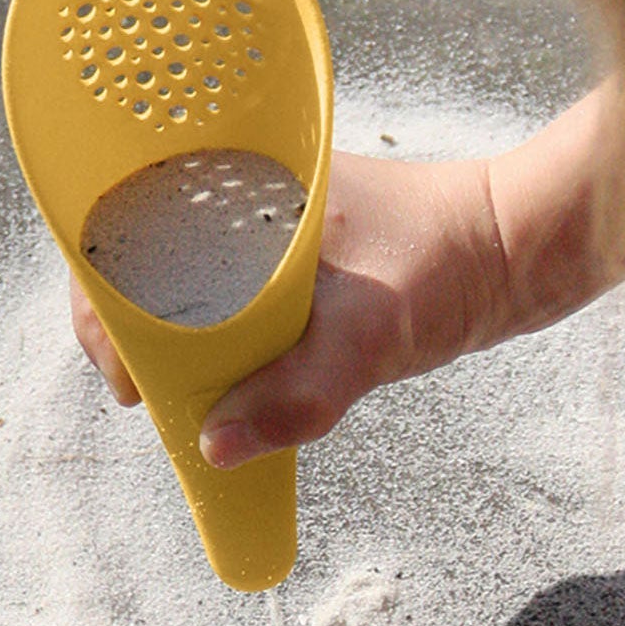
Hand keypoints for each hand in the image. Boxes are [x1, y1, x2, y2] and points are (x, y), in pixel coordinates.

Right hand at [69, 83, 624, 468]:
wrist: (520, 248)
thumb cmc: (451, 262)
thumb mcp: (370, 338)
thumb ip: (297, 393)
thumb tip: (216, 447)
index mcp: (236, 178)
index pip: (122, 230)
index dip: (104, 306)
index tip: (129, 374)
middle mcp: (237, 192)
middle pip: (142, 265)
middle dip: (136, 337)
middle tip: (153, 398)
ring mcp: (259, 223)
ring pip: (183, 287)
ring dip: (178, 345)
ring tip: (190, 400)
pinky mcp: (287, 255)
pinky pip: (225, 298)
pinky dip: (219, 343)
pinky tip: (232, 383)